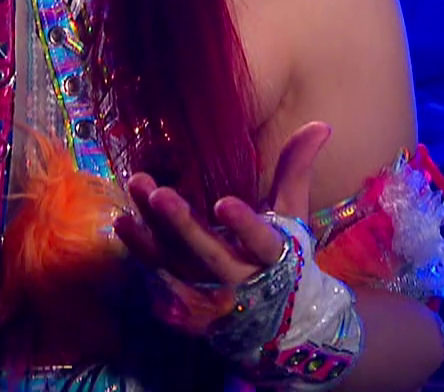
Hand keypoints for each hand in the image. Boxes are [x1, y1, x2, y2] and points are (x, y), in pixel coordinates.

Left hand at [113, 120, 331, 318]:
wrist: (278, 318)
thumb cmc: (284, 252)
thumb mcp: (293, 213)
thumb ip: (297, 169)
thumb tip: (320, 125)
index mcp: (271, 254)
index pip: (260, 240)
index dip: (243, 226)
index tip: (224, 204)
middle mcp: (239, 276)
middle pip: (206, 253)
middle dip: (181, 225)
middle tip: (159, 194)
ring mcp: (209, 289)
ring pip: (177, 262)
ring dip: (150, 233)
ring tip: (131, 197)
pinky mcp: (187, 296)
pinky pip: (159, 275)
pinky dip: (140, 253)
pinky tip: (122, 225)